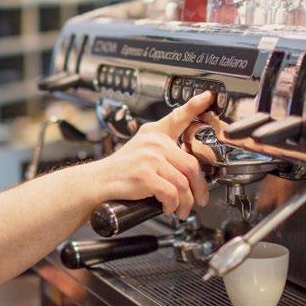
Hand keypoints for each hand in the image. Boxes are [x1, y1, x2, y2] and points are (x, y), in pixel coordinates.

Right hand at [94, 91, 214, 218]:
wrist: (97, 182)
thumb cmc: (120, 170)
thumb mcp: (141, 150)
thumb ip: (163, 151)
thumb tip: (191, 170)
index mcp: (153, 133)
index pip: (178, 116)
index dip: (196, 105)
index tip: (208, 96)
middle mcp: (153, 142)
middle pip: (191, 165)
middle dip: (199, 188)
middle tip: (200, 199)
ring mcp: (149, 158)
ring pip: (183, 183)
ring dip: (185, 202)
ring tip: (181, 209)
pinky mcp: (145, 176)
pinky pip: (171, 194)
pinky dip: (173, 205)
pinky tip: (168, 208)